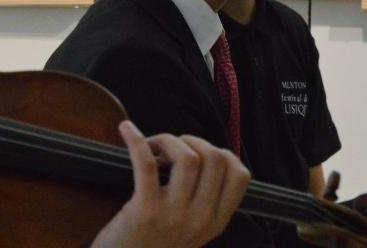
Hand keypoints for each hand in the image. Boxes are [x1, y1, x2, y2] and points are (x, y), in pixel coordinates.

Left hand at [90, 122, 249, 247]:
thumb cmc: (152, 244)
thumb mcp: (192, 231)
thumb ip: (205, 203)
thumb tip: (206, 155)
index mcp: (216, 223)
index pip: (240, 176)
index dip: (223, 154)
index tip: (202, 154)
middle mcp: (201, 220)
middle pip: (215, 158)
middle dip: (193, 141)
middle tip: (172, 148)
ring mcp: (174, 216)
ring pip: (188, 157)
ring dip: (169, 141)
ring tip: (154, 147)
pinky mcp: (144, 211)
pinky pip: (145, 164)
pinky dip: (135, 140)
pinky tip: (126, 130)